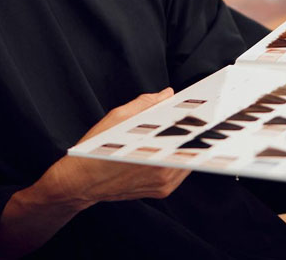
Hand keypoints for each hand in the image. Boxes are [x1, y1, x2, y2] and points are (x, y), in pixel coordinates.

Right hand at [40, 89, 191, 210]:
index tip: (205, 106)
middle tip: (200, 113)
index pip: (187, 132)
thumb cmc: (94, 150)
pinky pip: (180, 169)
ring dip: (187, 142)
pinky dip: (179, 154)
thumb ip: (146, 104)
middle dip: (194, 129)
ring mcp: (164, 184)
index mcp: (154, 152)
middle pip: (192, 146)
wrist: (80, 183)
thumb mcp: (117, 118)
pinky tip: (174, 141)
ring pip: (188, 158)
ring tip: (189, 125)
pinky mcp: (162, 191)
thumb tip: (167, 94)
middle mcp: (163, 172)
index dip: (197, 118)